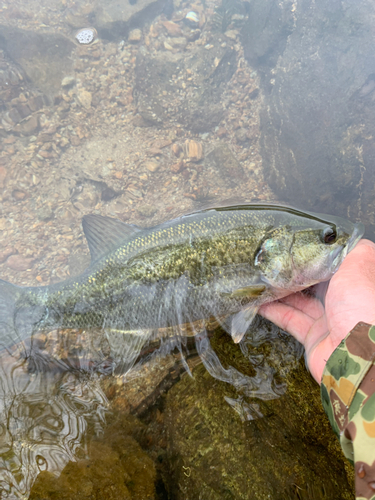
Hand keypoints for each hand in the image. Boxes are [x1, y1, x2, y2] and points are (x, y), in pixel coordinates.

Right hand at [259, 239, 374, 382]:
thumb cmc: (364, 308)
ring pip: (298, 300)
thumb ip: (351, 249)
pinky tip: (258, 300)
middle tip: (271, 261)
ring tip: (260, 277)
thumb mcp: (360, 265)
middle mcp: (343, 301)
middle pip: (313, 282)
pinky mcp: (313, 338)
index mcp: (356, 282)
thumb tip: (342, 238)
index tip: (293, 245)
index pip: (331, 263)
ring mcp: (328, 320)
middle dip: (293, 272)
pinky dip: (273, 310)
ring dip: (278, 290)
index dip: (312, 255)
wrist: (359, 357)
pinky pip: (289, 320)